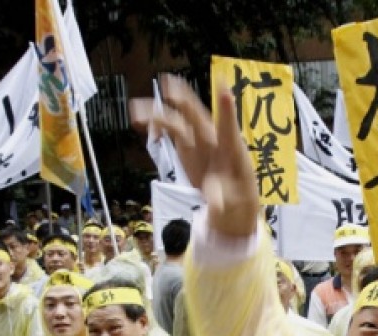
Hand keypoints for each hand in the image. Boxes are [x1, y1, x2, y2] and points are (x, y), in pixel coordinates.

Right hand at [129, 76, 259, 238]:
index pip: (229, 128)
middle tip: (169, 86)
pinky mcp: (188, 149)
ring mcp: (200, 143)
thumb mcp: (235, 206)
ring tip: (137, 109)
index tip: (223, 88)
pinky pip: (172, 131)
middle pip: (200, 118)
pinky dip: (159, 125)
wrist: (232, 207)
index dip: (226, 109)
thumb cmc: (240, 201)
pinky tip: (146, 125)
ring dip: (160, 114)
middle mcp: (216, 142)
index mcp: (233, 152)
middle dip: (185, 102)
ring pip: (180, 122)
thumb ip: (223, 200)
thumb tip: (214, 204)